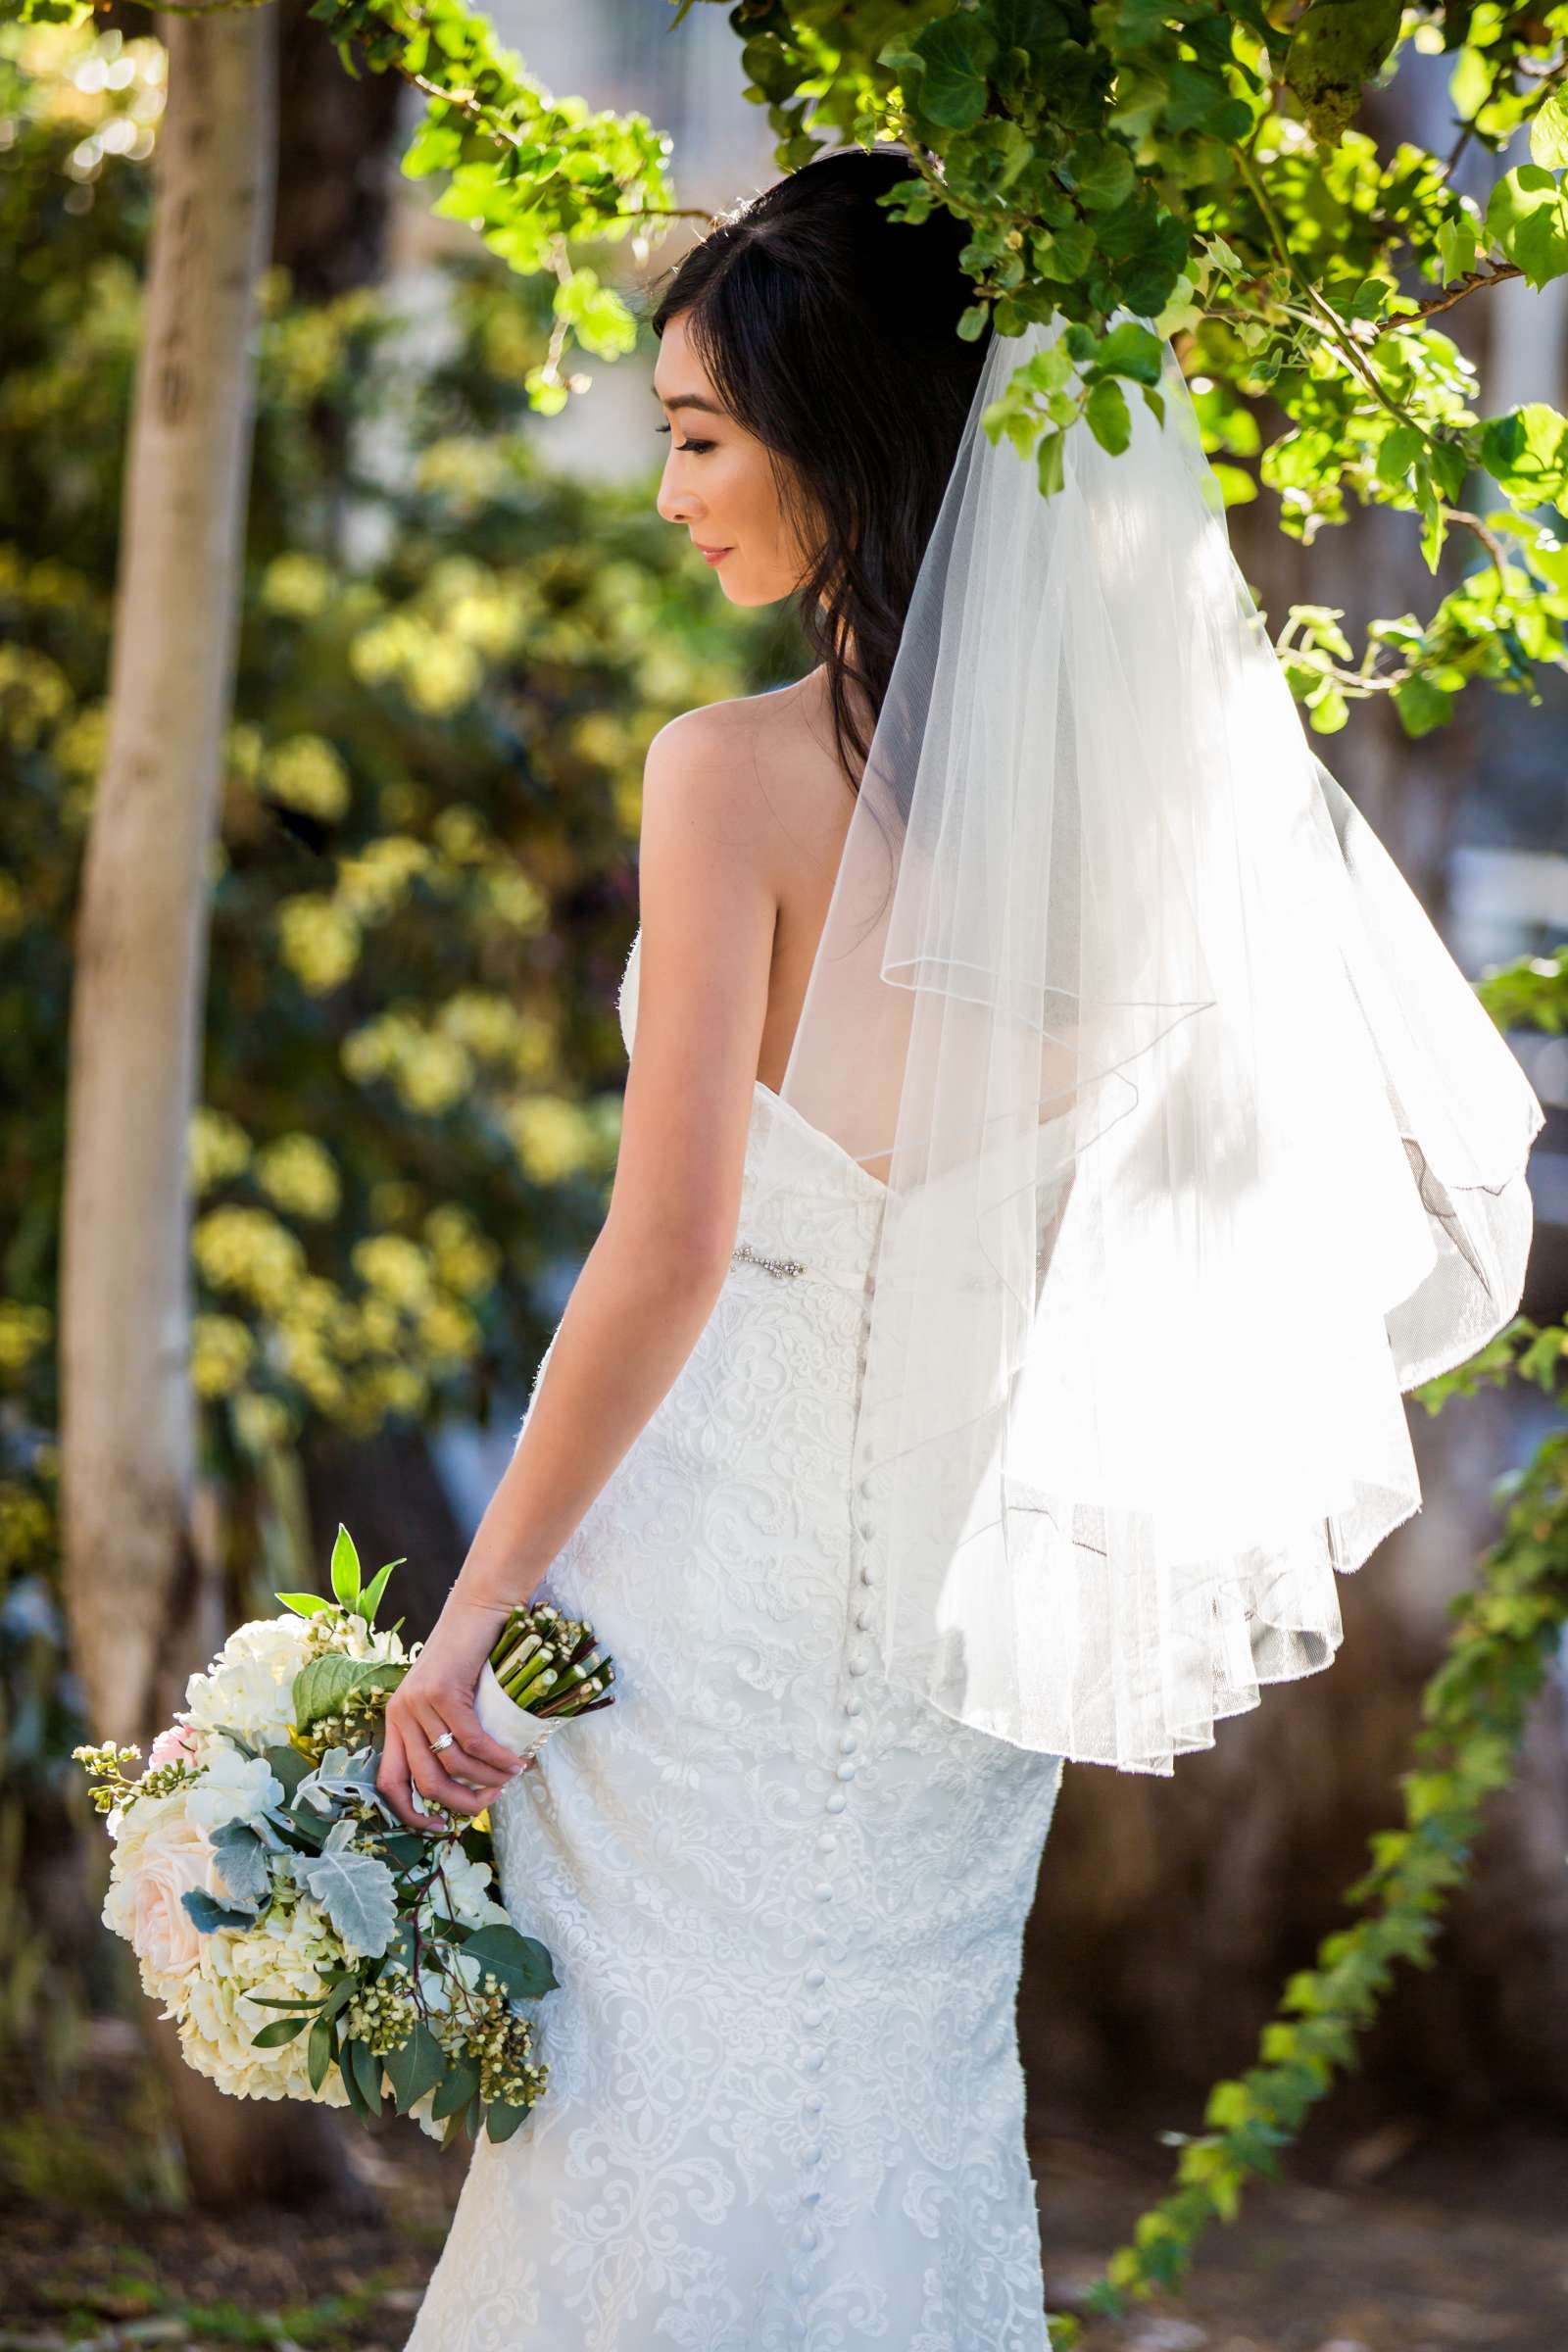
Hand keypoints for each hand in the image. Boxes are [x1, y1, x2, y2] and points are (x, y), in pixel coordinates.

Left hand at [378, 1594, 533, 1833]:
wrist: (479, 1608)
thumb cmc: (471, 1655)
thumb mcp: (449, 1699)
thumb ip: (448, 1732)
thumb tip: (471, 1782)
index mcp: (395, 1720)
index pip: (389, 1782)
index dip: (411, 1813)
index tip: (441, 1827)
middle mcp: (399, 1713)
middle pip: (426, 1782)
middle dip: (461, 1803)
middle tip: (490, 1801)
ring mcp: (417, 1702)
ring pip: (451, 1764)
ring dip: (486, 1779)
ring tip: (511, 1778)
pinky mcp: (441, 1691)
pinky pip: (472, 1741)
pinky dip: (497, 1758)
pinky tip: (516, 1762)